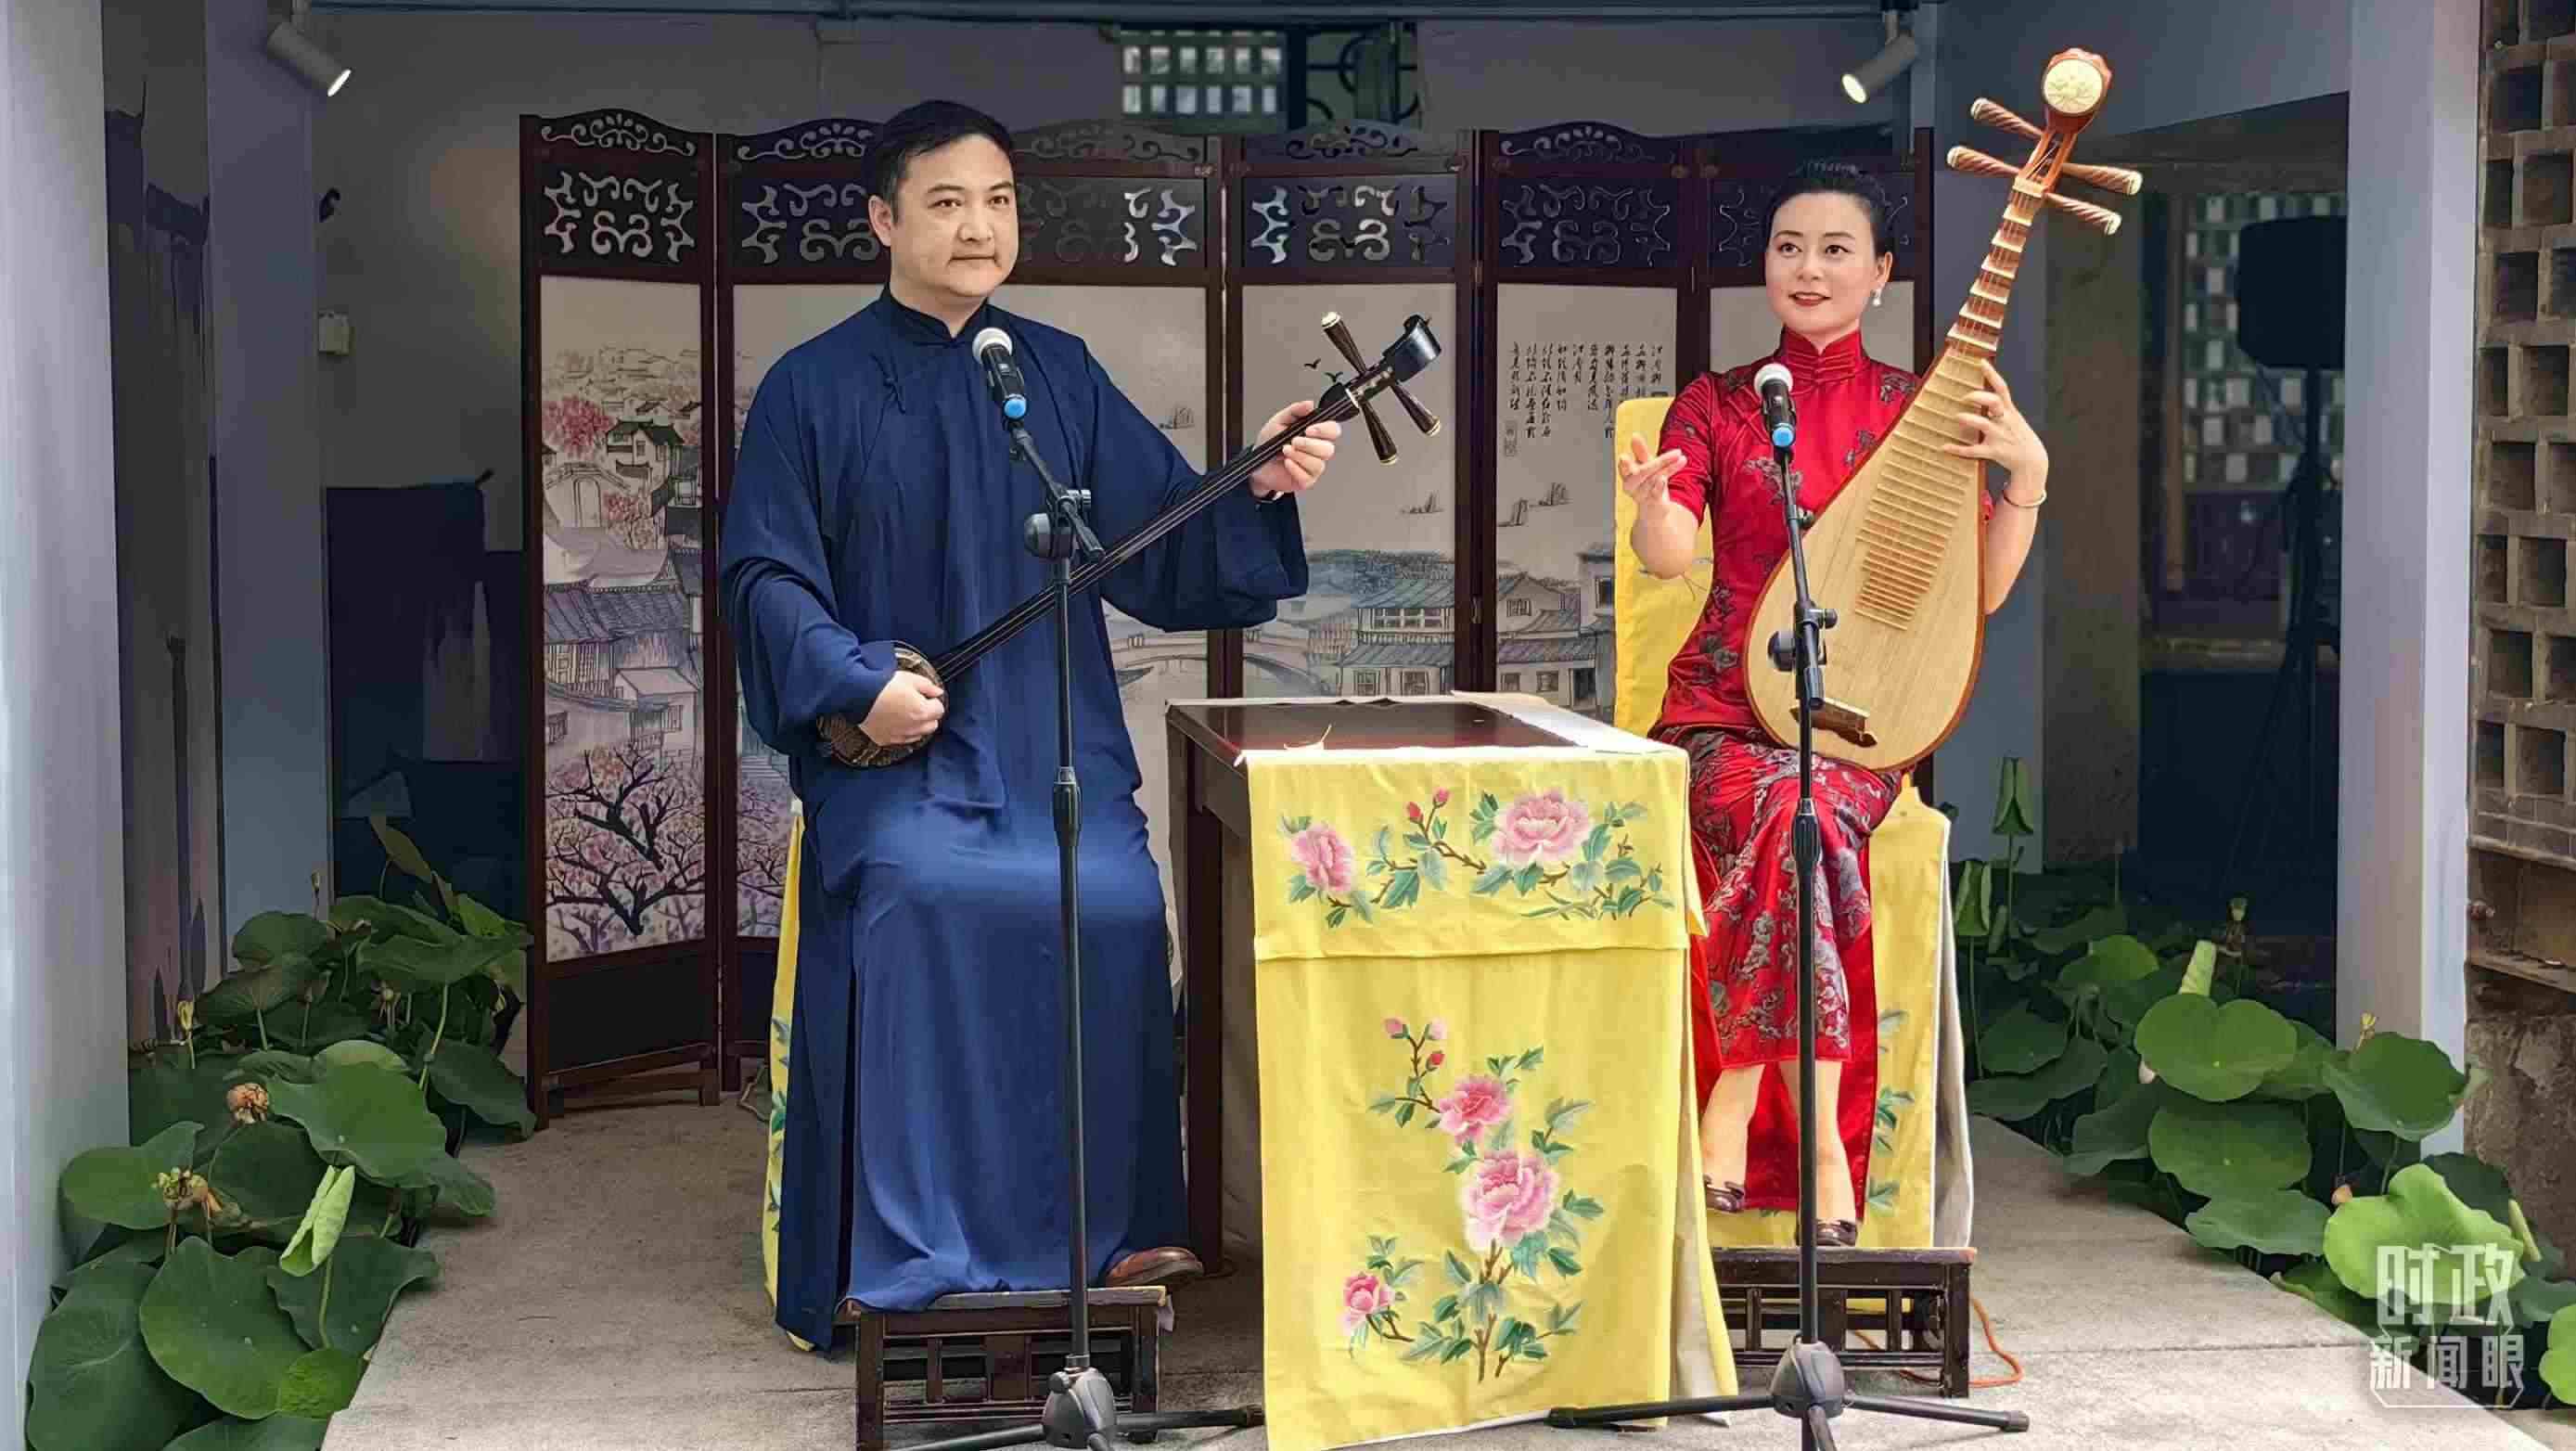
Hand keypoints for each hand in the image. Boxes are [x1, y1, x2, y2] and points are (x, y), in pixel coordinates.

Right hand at [861, 670, 944, 747]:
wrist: (858, 695)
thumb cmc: (882, 685)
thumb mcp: (909, 678)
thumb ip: (928, 686)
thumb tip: (937, 692)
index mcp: (922, 712)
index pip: (939, 710)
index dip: (932, 701)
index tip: (925, 696)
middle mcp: (913, 728)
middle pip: (931, 725)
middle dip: (928, 715)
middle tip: (917, 703)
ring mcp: (899, 736)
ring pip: (917, 734)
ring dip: (916, 725)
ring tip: (905, 711)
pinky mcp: (885, 739)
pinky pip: (900, 739)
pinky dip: (901, 732)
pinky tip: (894, 721)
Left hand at [1249, 400, 1341, 497]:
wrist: (1258, 462)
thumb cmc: (1270, 442)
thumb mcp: (1279, 421)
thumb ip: (1295, 411)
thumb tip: (1309, 404)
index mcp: (1315, 434)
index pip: (1332, 430)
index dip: (1325, 430)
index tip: (1309, 429)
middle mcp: (1317, 450)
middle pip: (1328, 449)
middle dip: (1309, 445)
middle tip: (1294, 441)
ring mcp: (1313, 466)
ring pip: (1318, 464)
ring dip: (1299, 456)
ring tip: (1285, 451)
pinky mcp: (1306, 480)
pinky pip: (1307, 476)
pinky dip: (1295, 468)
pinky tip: (1286, 463)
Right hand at [1616, 433, 1687, 514]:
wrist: (1653, 510)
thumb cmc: (1648, 485)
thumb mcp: (1646, 466)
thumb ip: (1640, 452)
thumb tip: (1634, 435)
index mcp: (1628, 475)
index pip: (1625, 468)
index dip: (1624, 464)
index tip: (1624, 458)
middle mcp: (1632, 486)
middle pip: (1643, 472)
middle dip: (1659, 462)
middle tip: (1676, 452)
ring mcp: (1642, 495)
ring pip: (1653, 479)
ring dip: (1668, 468)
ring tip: (1679, 458)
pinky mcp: (1652, 503)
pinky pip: (1655, 494)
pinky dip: (1659, 486)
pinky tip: (1663, 479)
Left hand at [1943, 359, 2047, 499]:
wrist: (2033, 459)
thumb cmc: (2019, 436)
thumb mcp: (2014, 418)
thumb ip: (2000, 408)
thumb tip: (1981, 399)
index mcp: (2009, 411)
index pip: (2002, 388)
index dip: (1992, 374)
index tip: (1981, 362)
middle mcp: (2005, 420)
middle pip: (1994, 402)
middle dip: (1978, 397)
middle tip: (1964, 397)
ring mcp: (2000, 436)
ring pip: (1983, 424)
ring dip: (1968, 419)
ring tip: (1957, 417)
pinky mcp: (1994, 451)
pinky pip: (1974, 450)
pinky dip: (1958, 449)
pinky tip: (1945, 447)